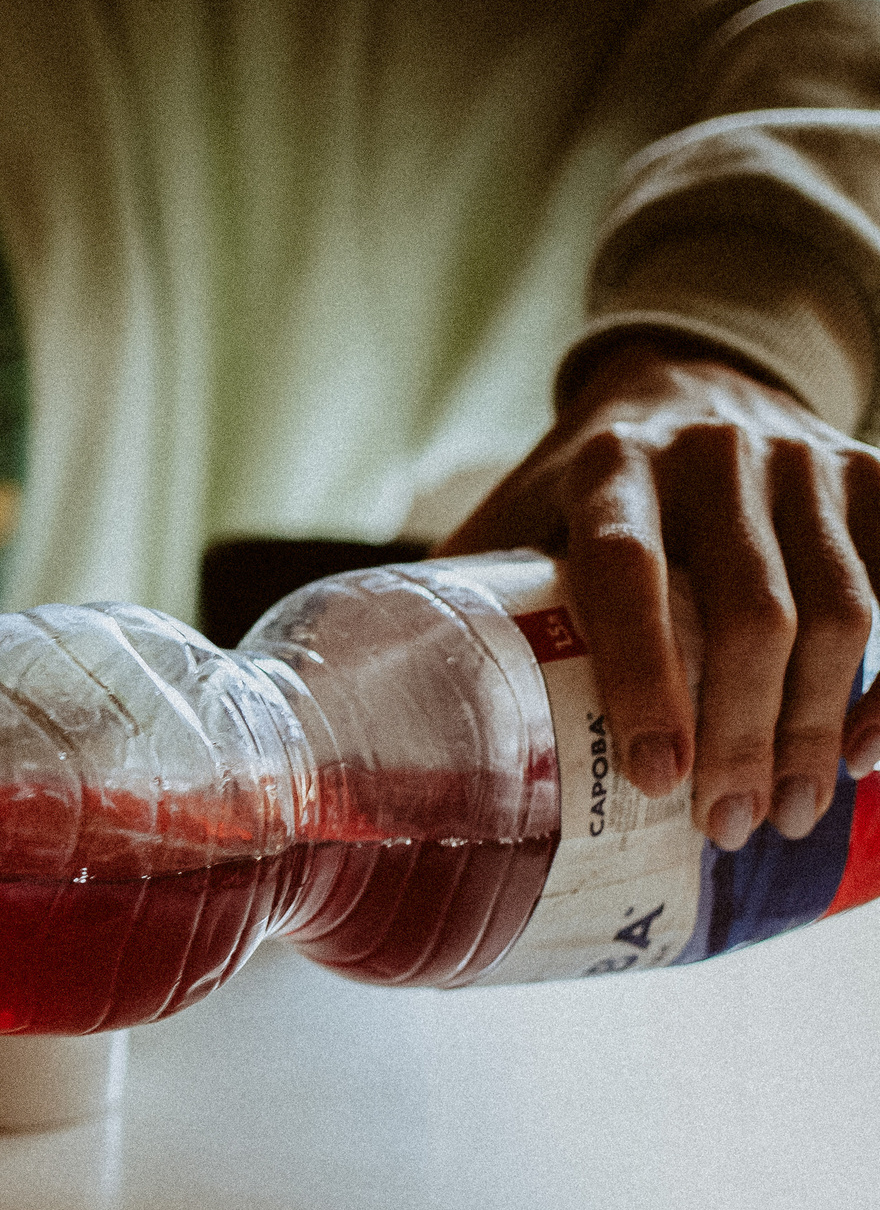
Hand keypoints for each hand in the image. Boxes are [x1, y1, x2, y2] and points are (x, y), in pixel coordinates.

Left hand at [441, 334, 879, 847]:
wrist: (684, 381)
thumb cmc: (576, 491)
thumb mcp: (511, 522)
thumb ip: (465, 603)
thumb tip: (377, 730)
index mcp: (609, 471)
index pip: (630, 575)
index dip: (645, 676)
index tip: (657, 776)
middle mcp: (713, 455)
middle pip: (750, 611)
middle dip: (743, 734)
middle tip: (727, 828)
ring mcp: (806, 461)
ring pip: (840, 608)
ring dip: (815, 724)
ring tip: (789, 815)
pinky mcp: (872, 476)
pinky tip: (862, 753)